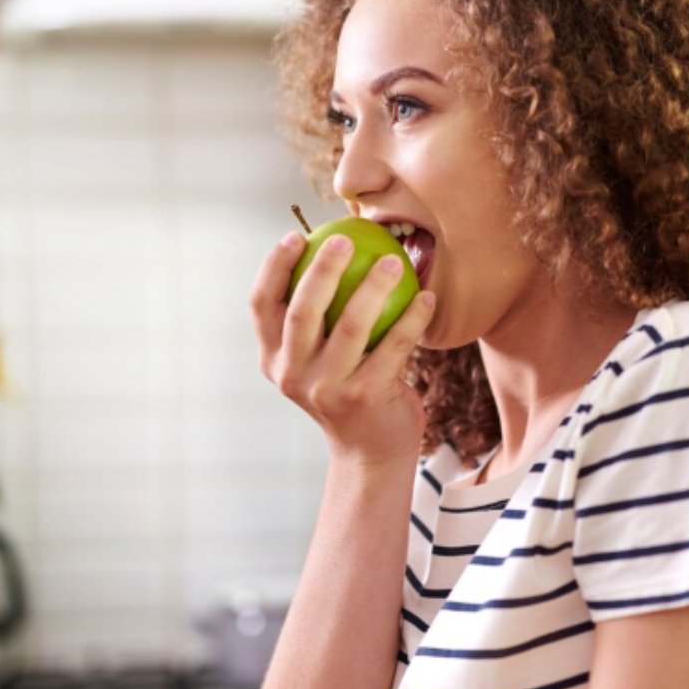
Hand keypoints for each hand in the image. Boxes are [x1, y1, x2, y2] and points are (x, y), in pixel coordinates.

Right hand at [250, 229, 436, 467]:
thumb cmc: (347, 388)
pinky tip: (427, 296)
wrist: (370, 451)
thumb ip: (316, 319)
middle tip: (346, 239)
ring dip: (375, 286)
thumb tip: (330, 248)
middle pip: (302, 310)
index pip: (261, 305)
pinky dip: (412, 317)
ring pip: (351, 326)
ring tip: (395, 261)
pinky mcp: (364, 398)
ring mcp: (327, 389)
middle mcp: (292, 375)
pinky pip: (394, 346)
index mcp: (273, 360)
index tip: (296, 236)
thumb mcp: (317, 360)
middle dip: (321, 268)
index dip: (273, 267)